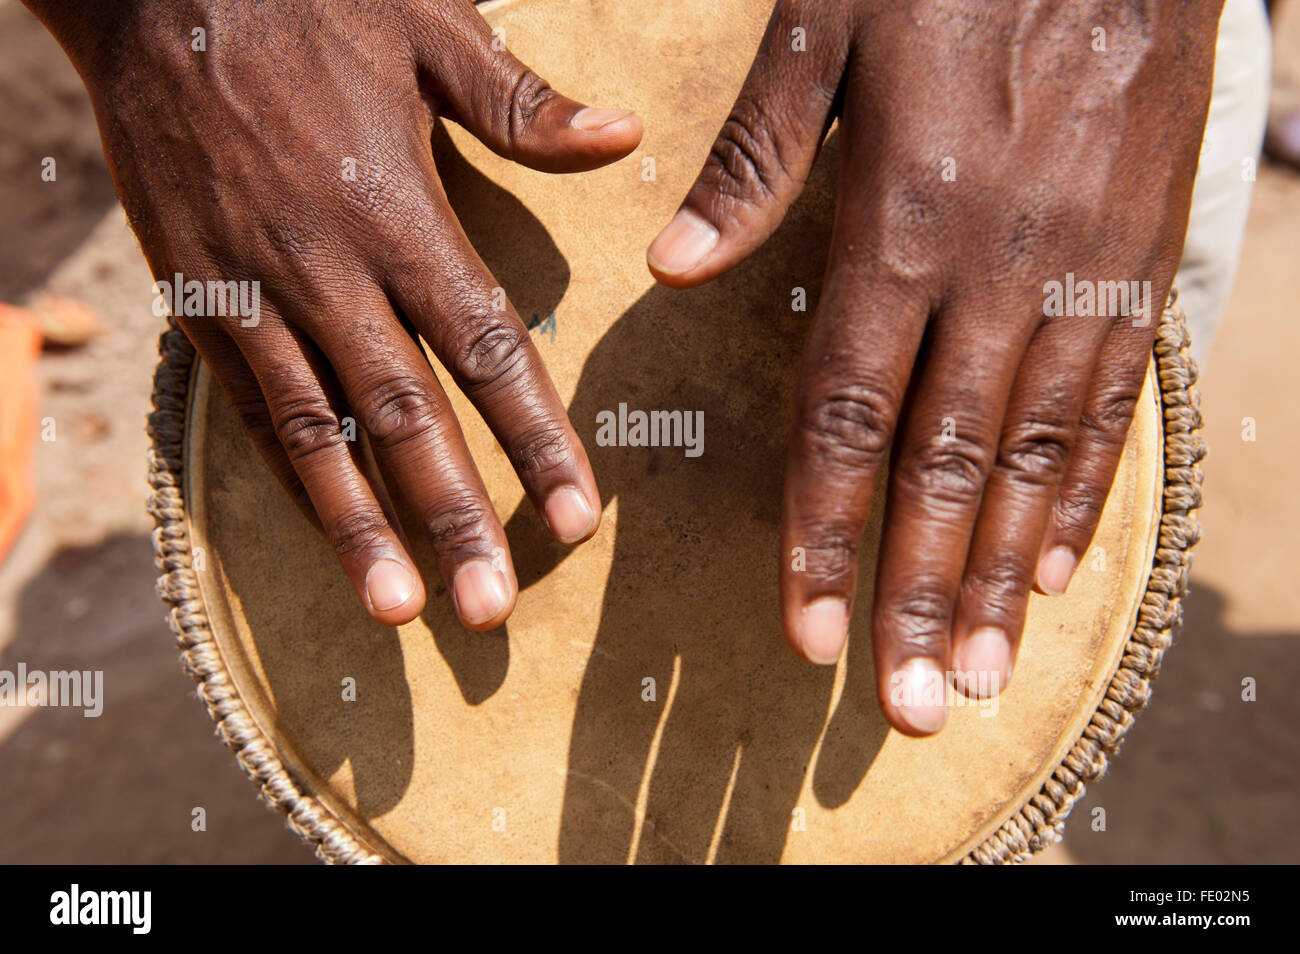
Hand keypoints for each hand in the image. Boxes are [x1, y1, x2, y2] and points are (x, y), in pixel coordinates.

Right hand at [31, 0, 640, 628]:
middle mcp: (327, 268)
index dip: (534, 440)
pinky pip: (249, 404)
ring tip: (400, 611)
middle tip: (491, 610)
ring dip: (360, 528)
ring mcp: (252, 290)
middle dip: (455, 517)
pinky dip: (290, 474)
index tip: (576, 518)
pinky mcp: (195, 296)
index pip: (485, 349)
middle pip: (405, 417)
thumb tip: (623, 139)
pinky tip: (325, 533)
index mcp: (399, 211)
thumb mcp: (427, 26)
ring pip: (317, 432)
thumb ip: (522, 106)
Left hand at [648, 0, 1219, 733]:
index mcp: (900, 224)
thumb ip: (753, 165)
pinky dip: (1082, 494)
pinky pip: (1108, 404)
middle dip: (918, 596)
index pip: (847, 417)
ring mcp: (1080, 276)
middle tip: (905, 706)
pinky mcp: (1140, 266)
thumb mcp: (826, 33)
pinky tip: (1058, 568)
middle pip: (944, 467)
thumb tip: (670, 268)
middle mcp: (994, 272)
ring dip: (1005, 577)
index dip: (823, 535)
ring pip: (1034, 457)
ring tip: (980, 673)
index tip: (808, 636)